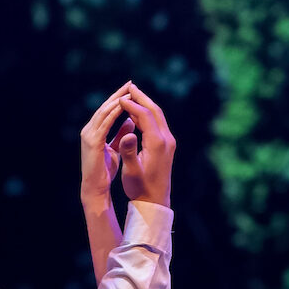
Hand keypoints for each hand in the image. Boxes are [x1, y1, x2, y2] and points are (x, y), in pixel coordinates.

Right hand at [79, 88, 131, 208]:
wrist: (98, 193)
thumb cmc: (109, 177)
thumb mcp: (120, 155)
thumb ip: (123, 138)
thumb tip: (130, 121)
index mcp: (94, 135)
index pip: (110, 111)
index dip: (120, 100)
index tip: (130, 89)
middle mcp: (89, 133)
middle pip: (108, 108)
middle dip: (120, 95)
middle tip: (130, 82)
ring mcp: (89, 137)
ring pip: (106, 112)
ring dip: (117, 100)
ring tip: (128, 89)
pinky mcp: (92, 143)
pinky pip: (106, 123)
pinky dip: (114, 113)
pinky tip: (124, 106)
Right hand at [114, 82, 174, 207]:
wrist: (155, 202)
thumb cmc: (140, 188)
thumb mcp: (131, 171)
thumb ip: (128, 151)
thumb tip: (128, 134)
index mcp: (157, 144)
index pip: (145, 115)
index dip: (132, 104)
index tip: (120, 98)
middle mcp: (166, 140)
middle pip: (154, 110)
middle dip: (141, 98)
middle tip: (129, 86)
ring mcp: (168, 143)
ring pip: (157, 116)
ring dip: (145, 104)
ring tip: (133, 96)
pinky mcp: (167, 147)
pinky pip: (158, 124)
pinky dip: (147, 115)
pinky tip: (138, 114)